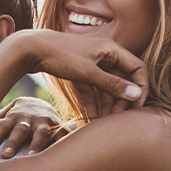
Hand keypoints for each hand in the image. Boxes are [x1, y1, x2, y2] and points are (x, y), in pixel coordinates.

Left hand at [0, 97, 68, 156]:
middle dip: (12, 143)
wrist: (43, 105)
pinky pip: (63, 134)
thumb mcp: (3, 116)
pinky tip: (61, 154)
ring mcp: (45, 122)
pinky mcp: (60, 126)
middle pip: (19, 130)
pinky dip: (62, 141)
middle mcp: (28, 118)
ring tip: (30, 158)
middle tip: (5, 157)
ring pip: (41, 134)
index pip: (0, 127)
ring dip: (35, 145)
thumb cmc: (16, 117)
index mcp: (12, 116)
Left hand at [3, 30, 147, 110]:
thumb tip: (137, 95)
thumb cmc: (59, 55)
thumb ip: (112, 84)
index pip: (138, 69)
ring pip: (106, 86)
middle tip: (117, 118)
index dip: (141, 88)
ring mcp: (91, 63)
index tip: (136, 107)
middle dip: (122, 100)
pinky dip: (92, 102)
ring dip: (107, 104)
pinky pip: (91, 88)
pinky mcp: (79, 71)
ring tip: (104, 122)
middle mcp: (105, 54)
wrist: (29, 48)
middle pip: (123, 80)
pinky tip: (90, 118)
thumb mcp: (87, 72)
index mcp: (112, 49)